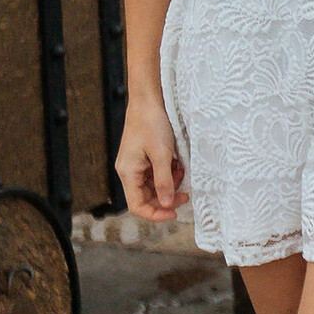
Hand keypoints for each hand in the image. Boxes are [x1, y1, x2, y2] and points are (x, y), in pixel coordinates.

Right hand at [118, 89, 186, 219]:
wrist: (148, 100)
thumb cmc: (152, 124)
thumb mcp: (162, 155)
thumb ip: (164, 181)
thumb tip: (167, 204)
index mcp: (128, 173)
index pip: (137, 206)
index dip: (155, 214)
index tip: (174, 213)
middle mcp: (129, 172)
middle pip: (146, 197)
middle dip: (166, 198)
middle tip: (185, 194)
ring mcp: (135, 165)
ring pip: (152, 186)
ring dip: (169, 184)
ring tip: (181, 172)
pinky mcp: (142, 158)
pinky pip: (155, 174)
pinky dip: (168, 173)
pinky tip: (177, 164)